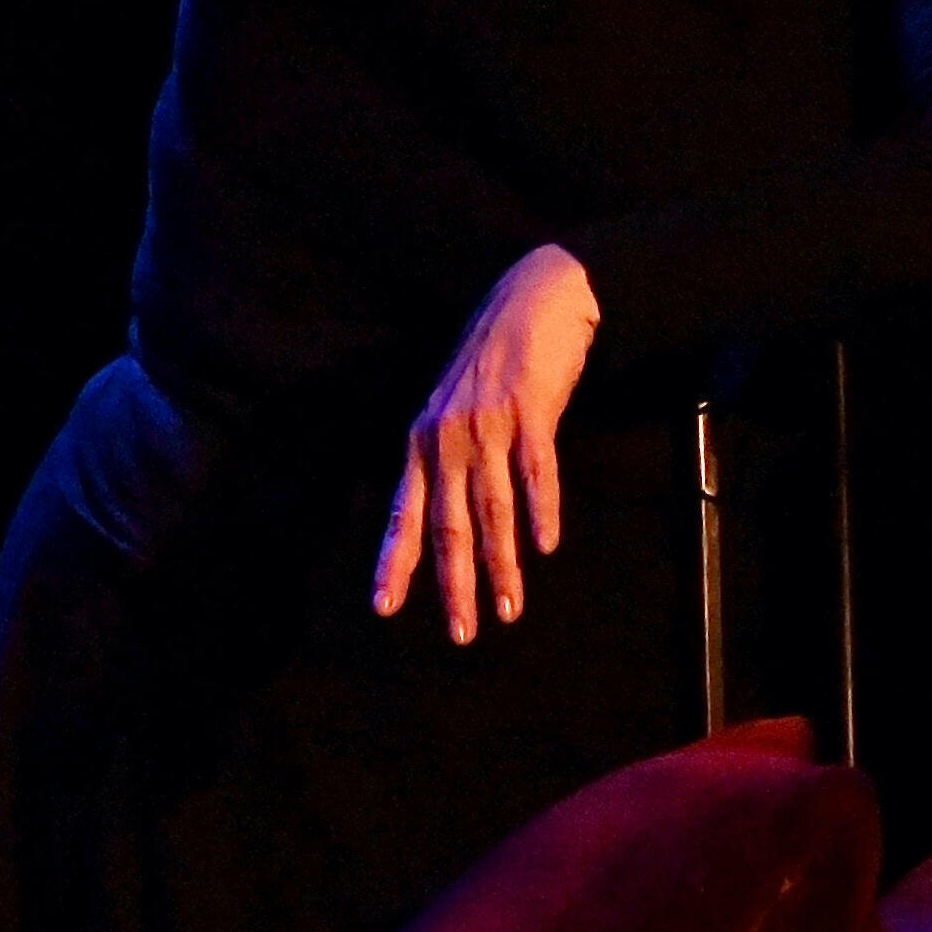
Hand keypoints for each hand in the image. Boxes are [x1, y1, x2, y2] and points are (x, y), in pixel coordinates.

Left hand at [373, 244, 597, 643]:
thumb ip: (445, 458)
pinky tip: (547, 546)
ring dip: (502, 565)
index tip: (384, 608)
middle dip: (453, 585)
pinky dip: (542, 512)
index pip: (403, 513)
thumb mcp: (452, 407)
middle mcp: (448, 438)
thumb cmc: (492, 358)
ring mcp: (489, 425)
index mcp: (422, 441)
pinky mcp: (531, 411)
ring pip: (492, 510)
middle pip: (448, 525)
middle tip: (462, 634)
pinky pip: (536, 473)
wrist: (534, 297)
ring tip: (509, 610)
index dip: (395, 562)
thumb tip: (443, 515)